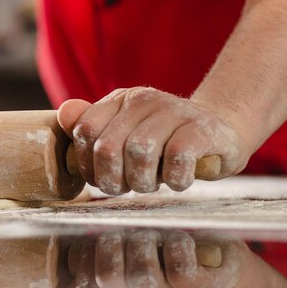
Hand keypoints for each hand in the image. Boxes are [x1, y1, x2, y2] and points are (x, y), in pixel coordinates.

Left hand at [57, 87, 251, 193]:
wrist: (222, 129)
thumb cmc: (164, 141)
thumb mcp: (125, 133)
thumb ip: (93, 125)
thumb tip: (64, 113)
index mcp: (119, 101)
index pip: (84, 131)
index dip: (87, 165)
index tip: (103, 178)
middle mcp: (144, 100)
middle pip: (108, 148)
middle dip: (113, 180)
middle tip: (128, 187)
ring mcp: (174, 111)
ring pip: (139, 152)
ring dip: (143, 181)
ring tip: (153, 184)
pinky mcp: (202, 128)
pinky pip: (176, 159)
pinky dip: (174, 179)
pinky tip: (179, 180)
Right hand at [60, 230, 251, 287]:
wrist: (221, 266)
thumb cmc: (164, 254)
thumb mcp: (125, 265)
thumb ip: (94, 280)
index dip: (85, 258)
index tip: (98, 239)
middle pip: (109, 280)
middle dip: (112, 243)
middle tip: (125, 231)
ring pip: (142, 276)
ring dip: (143, 243)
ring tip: (152, 234)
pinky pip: (179, 270)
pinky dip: (176, 245)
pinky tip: (179, 238)